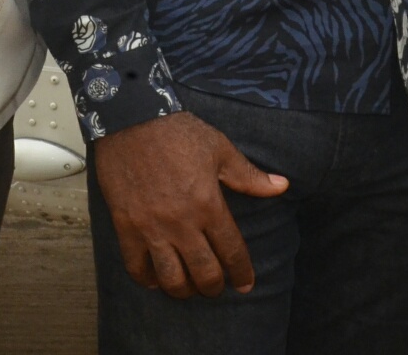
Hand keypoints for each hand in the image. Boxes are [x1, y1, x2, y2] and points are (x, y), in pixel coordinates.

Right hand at [91, 112, 288, 297]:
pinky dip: (146, 279)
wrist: (131, 117)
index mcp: (208, 204)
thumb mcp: (219, 149)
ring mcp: (151, 226)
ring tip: (187, 287)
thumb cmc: (176, 131)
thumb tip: (281, 186)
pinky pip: (136, 265)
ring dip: (183, 290)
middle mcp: (181, 222)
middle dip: (214, 287)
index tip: (245, 284)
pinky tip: (154, 279)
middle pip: (203, 273)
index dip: (242, 273)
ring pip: (171, 277)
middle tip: (215, 286)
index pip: (232, 251)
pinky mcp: (126, 225)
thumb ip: (249, 175)